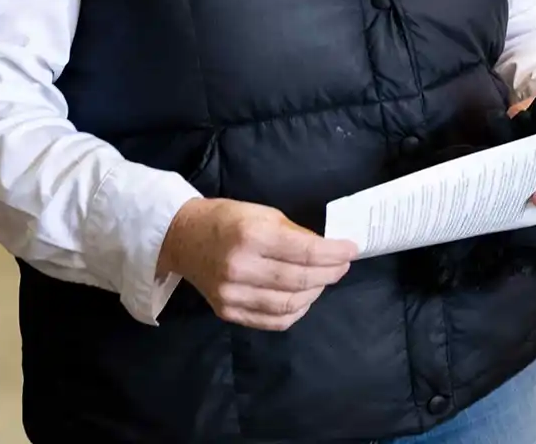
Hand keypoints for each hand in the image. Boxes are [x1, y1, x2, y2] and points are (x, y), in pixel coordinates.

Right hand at [157, 198, 357, 331]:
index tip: (352, 250)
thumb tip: (328, 250)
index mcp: (252, 236)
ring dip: (315, 292)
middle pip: (300, 280)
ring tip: (324, 279)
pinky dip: (295, 312)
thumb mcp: (264, 214)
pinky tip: (304, 297)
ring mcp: (232, 294)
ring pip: (289, 305)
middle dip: (330, 273)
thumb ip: (296, 233)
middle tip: (343, 266)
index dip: (334, 253)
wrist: (183, 238)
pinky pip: (272, 321)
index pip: (305, 252)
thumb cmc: (227, 220)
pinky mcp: (227, 311)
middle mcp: (240, 268)